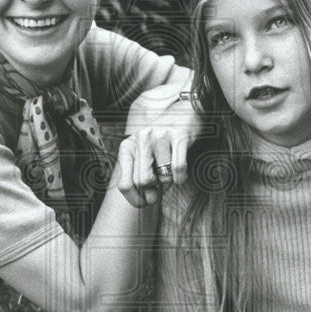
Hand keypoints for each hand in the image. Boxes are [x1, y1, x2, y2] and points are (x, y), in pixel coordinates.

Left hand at [119, 88, 200, 206]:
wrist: (187, 109)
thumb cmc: (163, 139)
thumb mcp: (144, 152)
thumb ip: (138, 173)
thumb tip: (145, 201)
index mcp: (128, 146)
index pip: (124, 184)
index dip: (135, 199)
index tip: (146, 202)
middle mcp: (141, 139)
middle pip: (143, 182)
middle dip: (155, 189)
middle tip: (161, 184)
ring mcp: (160, 136)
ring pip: (163, 177)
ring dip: (170, 180)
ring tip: (170, 167)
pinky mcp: (179, 136)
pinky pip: (178, 169)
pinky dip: (181, 178)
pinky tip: (181, 173)